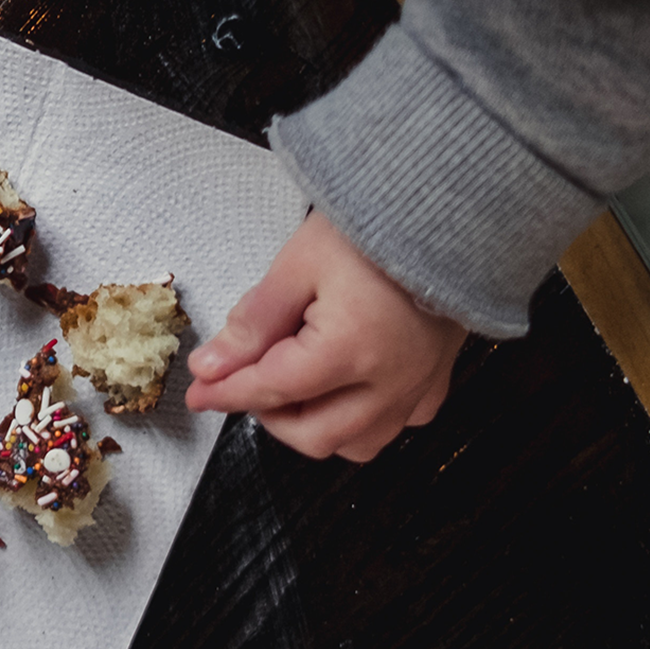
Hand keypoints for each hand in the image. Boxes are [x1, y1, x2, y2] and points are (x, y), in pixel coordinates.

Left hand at [184, 213, 468, 461]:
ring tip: (294, 386)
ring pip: (357, 443)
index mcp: (351, 351)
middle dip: (270, 415)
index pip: (271, 390)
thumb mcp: (298, 265)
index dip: (227, 392)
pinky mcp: (438, 376)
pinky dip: (364, 419)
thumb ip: (253, 323)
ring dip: (316, 426)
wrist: (450, 205)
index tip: (199, 391)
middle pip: (313, 434)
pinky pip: (398, 424)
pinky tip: (345, 387)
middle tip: (246, 382)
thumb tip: (213, 365)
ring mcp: (419, 384)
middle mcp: (389, 382)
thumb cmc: (376, 225)